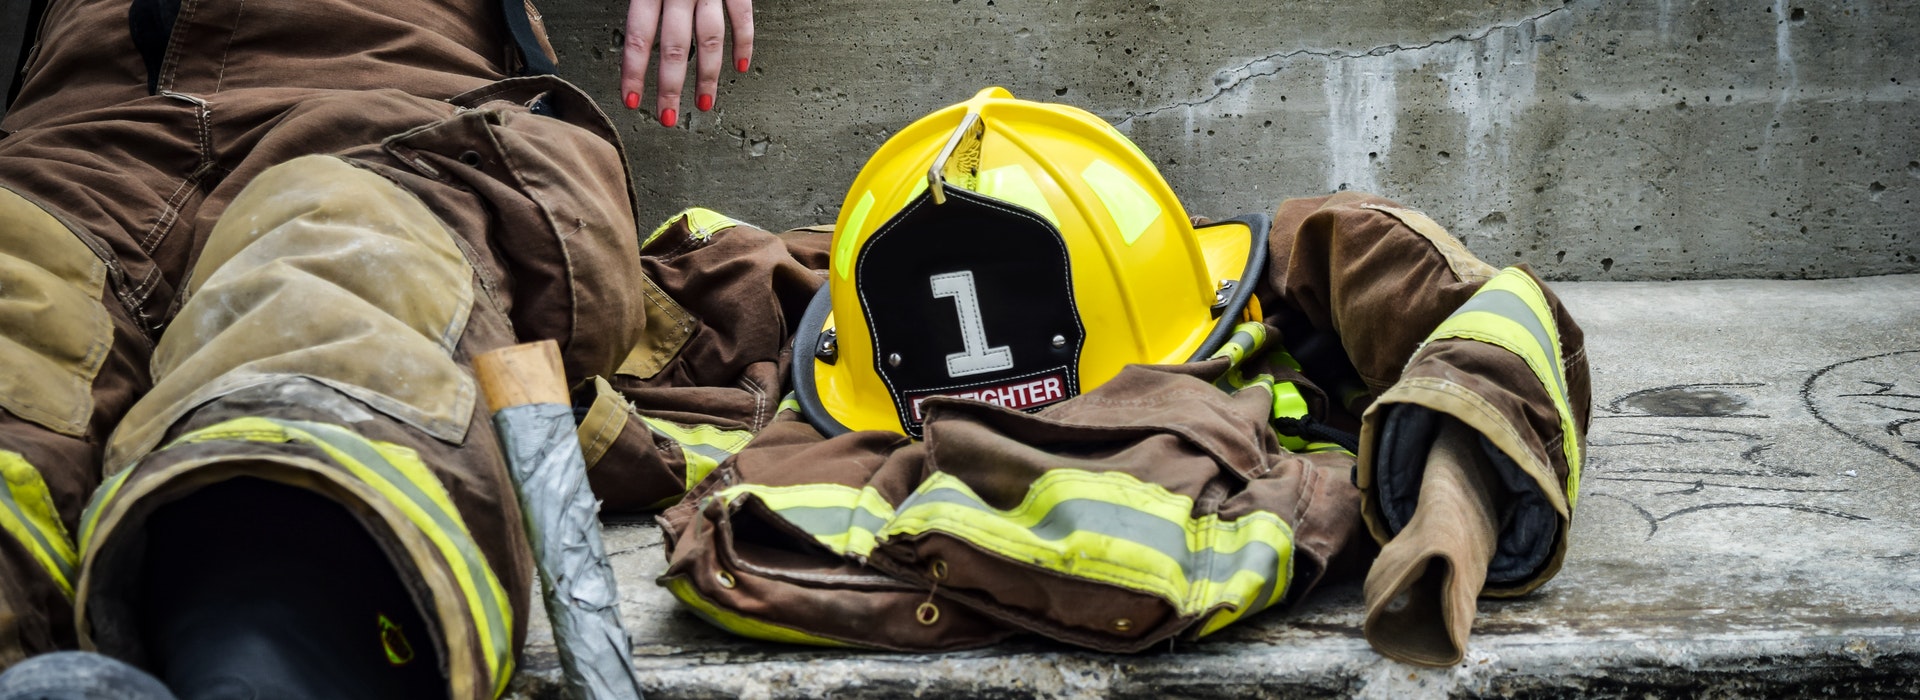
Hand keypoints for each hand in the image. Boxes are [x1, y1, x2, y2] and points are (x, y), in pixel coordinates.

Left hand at [621, 0, 753, 126]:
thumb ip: (642, 0)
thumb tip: (631, 28)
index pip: (638, 37)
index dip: (634, 72)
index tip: (632, 100)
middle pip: (674, 47)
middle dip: (670, 87)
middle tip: (668, 116)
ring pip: (709, 39)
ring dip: (707, 76)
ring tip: (704, 102)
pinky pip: (742, 17)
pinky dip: (743, 43)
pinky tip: (740, 65)